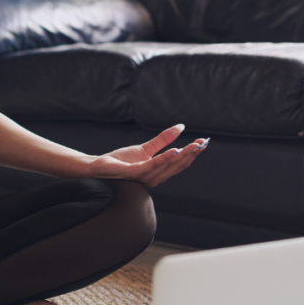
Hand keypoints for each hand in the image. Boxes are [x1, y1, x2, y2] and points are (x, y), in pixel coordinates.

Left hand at [87, 124, 207, 186]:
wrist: (99, 166)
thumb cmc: (121, 160)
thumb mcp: (146, 148)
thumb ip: (163, 140)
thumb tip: (180, 127)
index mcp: (158, 172)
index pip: (179, 163)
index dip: (192, 153)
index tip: (204, 142)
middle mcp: (154, 177)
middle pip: (177, 166)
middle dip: (191, 154)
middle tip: (203, 143)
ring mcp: (144, 177)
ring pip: (168, 167)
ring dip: (182, 156)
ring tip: (193, 146)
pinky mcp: (134, 173)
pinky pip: (152, 166)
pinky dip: (164, 159)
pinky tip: (174, 151)